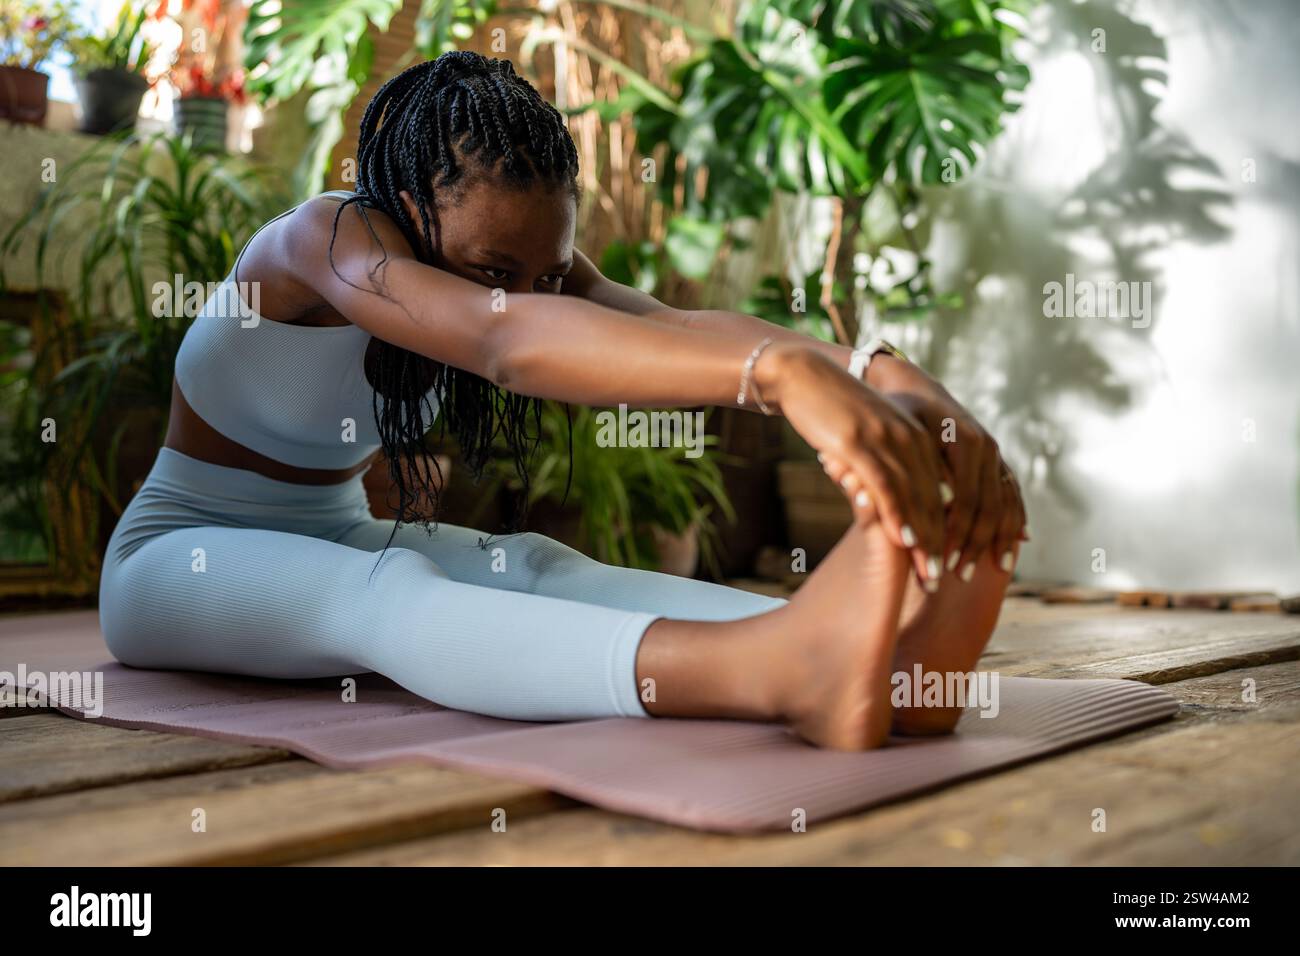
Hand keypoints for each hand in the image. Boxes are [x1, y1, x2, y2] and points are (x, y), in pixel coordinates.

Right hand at [755, 345, 947, 586]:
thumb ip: (889, 464)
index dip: (949, 530)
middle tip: (941, 579)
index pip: (946, 491)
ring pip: (915, 497)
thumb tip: (894, 499)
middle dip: (941, 544)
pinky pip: (885, 484)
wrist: (803, 376)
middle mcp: (912, 438)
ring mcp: (888, 438)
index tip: (949, 563)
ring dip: (924, 539)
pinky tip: (903, 540)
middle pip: (936, 499)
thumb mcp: (869, 438)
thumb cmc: (833, 411)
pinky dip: (897, 514)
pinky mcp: (860, 441)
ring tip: (927, 572)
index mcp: (920, 437)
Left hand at [882, 385, 1027, 580]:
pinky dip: (1013, 526)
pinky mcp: (998, 462)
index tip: (938, 562)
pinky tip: (1009, 553)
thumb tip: (912, 505)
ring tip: (985, 571)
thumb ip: (907, 469)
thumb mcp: (896, 437)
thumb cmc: (895, 416)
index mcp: (964, 441)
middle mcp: (986, 447)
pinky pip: (1012, 499)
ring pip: (1003, 505)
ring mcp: (996, 455)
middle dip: (973, 545)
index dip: (952, 534)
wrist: (913, 389)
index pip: (963, 500)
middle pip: (986, 507)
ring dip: (995, 541)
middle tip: (957, 575)